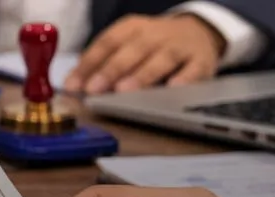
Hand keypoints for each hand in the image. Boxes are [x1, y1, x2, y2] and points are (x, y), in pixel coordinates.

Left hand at [64, 14, 224, 93]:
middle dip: (112, 69)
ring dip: (142, 74)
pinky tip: (171, 88)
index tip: (74, 84)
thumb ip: (101, 63)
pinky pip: (193, 69)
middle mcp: (156, 33)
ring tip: (124, 90)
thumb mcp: (126, 46)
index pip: (107, 42)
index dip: (89, 63)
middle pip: (132, 49)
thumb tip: (72, 85)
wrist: (199, 33)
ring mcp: (180, 46)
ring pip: (161, 58)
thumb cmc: (152, 46)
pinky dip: (184, 78)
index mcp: (133, 28)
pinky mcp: (202, 61)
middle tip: (95, 88)